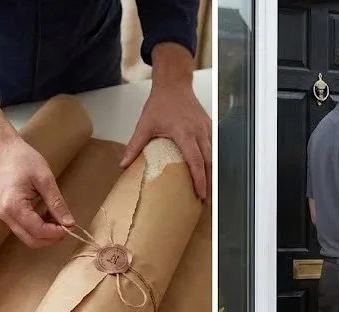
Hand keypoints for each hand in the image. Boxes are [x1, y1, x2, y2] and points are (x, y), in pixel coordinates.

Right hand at [0, 137, 73, 247]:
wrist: (4, 150)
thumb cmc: (23, 160)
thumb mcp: (45, 179)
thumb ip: (57, 203)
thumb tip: (69, 223)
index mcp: (14, 206)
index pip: (38, 231)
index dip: (57, 233)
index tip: (71, 226)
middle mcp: (7, 216)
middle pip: (32, 241)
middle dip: (52, 238)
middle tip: (67, 226)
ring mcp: (6, 216)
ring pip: (28, 237)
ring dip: (46, 234)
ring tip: (59, 218)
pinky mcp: (8, 214)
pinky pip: (25, 229)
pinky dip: (39, 228)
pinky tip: (49, 215)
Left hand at [122, 44, 210, 201]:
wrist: (174, 84)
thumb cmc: (160, 103)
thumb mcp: (145, 125)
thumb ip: (135, 145)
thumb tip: (123, 164)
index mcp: (184, 133)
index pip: (195, 161)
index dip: (199, 179)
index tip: (200, 194)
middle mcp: (199, 132)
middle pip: (210, 161)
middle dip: (210, 182)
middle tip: (208, 200)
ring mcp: (207, 128)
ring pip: (215, 155)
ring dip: (214, 173)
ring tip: (211, 190)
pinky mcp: (209, 126)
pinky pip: (215, 146)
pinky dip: (215, 160)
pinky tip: (212, 172)